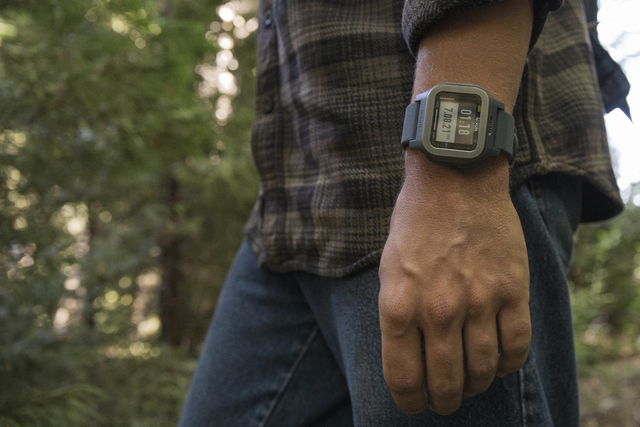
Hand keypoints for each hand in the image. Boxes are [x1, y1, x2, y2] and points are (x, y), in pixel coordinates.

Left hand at [378, 153, 530, 414]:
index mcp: (399, 306)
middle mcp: (438, 310)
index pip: (403, 379)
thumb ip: (398, 316)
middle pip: (445, 382)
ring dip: (475, 385)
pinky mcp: (512, 290)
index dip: (409, 401)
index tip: (414, 405)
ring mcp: (479, 301)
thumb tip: (411, 359)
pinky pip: (517, 347)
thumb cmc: (414, 225)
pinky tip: (499, 362)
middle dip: (443, 400)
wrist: (454, 180)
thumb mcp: (388, 270)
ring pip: (483, 370)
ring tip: (470, 384)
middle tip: (444, 401)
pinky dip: (508, 365)